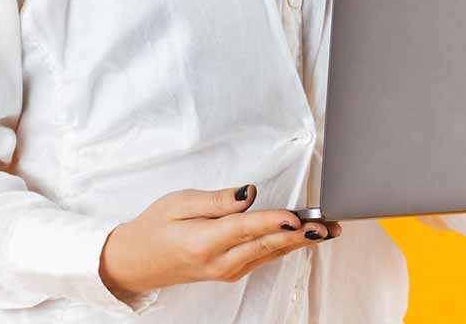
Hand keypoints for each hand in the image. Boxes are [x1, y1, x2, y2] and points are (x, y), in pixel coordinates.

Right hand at [98, 184, 342, 302]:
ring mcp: (227, 271)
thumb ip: (216, 201)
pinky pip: (263, 257)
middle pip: (266, 245)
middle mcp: (219, 263)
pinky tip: (302, 236)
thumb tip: (250, 194)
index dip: (272, 222)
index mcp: (202, 242)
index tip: (296, 216)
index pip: (245, 229)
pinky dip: (285, 246)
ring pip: (269, 253)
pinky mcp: (232, 272)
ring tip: (326, 230)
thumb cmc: (155, 227)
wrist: (138, 261)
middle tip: (326, 225)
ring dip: (299, 241)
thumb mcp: (178, 203)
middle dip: (300, 235)